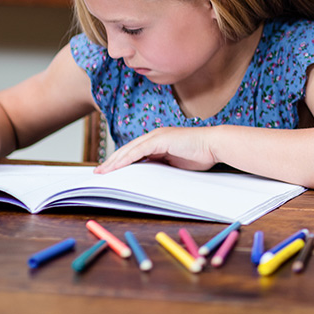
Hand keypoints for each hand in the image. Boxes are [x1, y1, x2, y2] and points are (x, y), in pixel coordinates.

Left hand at [94, 126, 219, 173]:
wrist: (214, 145)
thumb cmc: (202, 154)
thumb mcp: (177, 163)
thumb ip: (163, 166)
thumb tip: (150, 176)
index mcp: (159, 141)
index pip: (135, 152)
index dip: (121, 161)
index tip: (110, 172)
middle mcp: (155, 136)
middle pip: (127, 150)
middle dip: (112, 162)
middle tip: (99, 173)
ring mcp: (156, 136)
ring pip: (129, 150)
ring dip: (114, 162)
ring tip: (103, 172)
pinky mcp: (158, 140)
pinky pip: (137, 151)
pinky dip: (125, 160)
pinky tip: (115, 168)